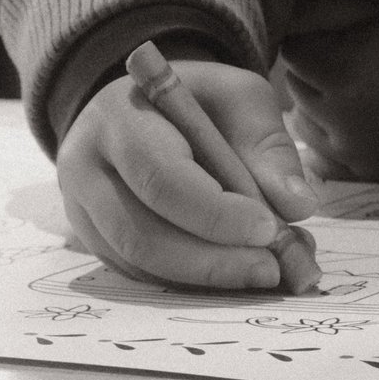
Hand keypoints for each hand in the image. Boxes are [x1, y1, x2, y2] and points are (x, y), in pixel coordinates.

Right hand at [57, 58, 317, 288]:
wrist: (148, 107)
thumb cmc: (199, 101)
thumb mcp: (239, 97)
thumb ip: (268, 145)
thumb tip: (298, 205)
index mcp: (119, 116)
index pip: (161, 176)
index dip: (215, 212)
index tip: (268, 229)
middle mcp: (84, 165)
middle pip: (140, 232)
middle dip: (212, 260)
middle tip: (272, 270)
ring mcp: (80, 209)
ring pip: (137, 262)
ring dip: (204, 278)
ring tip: (262, 273)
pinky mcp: (91, 240)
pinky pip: (137, 274)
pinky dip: (188, 282)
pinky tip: (231, 274)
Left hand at [275, 0, 378, 181]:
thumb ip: (329, 2)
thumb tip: (289, 6)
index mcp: (338, 69)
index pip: (292, 51)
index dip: (310, 41)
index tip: (331, 38)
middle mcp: (337, 115)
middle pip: (296, 87)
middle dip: (312, 73)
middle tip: (342, 62)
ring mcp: (351, 148)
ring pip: (304, 124)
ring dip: (316, 107)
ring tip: (348, 92)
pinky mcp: (366, 170)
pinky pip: (325, 158)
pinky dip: (330, 139)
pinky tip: (349, 123)